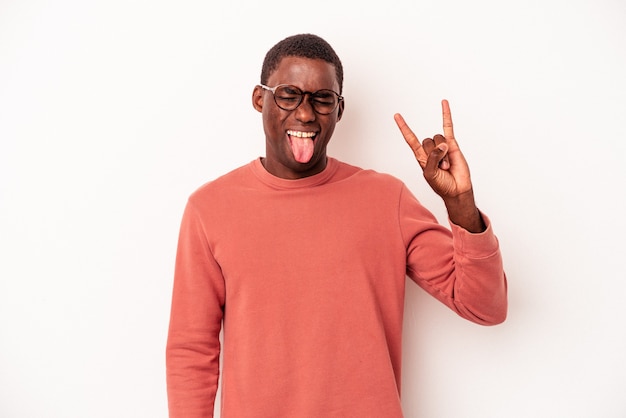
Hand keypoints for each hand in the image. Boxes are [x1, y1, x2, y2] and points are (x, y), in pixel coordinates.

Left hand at [394, 100, 484, 231]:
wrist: (457, 189)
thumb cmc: (442, 185)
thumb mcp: (430, 174)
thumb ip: (432, 159)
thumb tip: (442, 145)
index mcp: (421, 156)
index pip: (410, 139)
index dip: (404, 127)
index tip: (397, 116)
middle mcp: (430, 149)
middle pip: (427, 141)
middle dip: (435, 155)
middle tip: (441, 168)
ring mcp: (441, 146)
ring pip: (439, 139)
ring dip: (444, 154)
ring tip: (447, 166)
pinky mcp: (453, 144)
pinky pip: (448, 126)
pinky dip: (446, 114)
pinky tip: (444, 103)